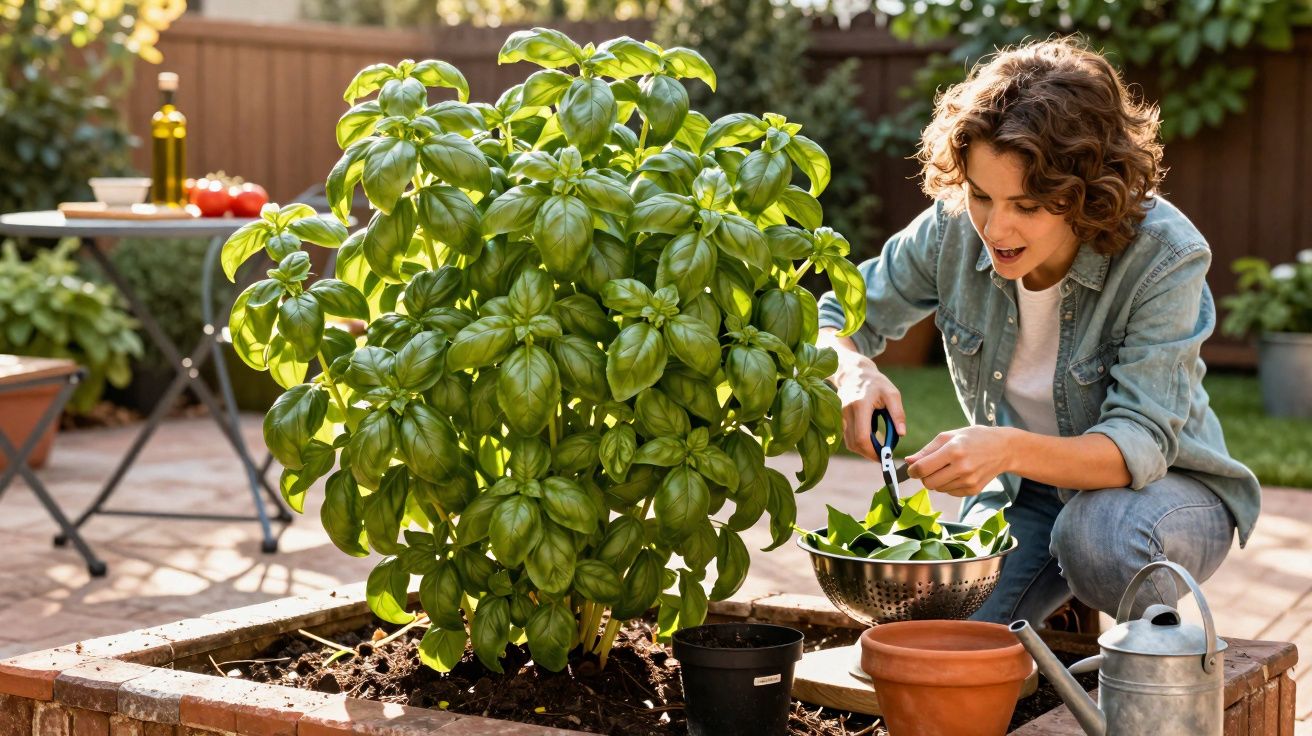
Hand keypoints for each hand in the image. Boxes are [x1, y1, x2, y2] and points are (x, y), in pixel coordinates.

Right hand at [820, 330, 906, 461]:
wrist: (854, 373)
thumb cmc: (876, 383)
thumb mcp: (892, 394)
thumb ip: (898, 414)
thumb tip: (901, 434)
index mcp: (860, 405)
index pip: (861, 436)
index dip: (872, 451)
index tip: (884, 457)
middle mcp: (846, 411)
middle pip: (853, 443)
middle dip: (868, 454)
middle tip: (883, 456)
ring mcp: (839, 416)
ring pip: (848, 443)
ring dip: (863, 450)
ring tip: (878, 447)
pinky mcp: (838, 419)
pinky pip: (847, 437)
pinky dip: (858, 443)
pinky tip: (869, 439)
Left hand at [905, 426, 1014, 496]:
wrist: (1003, 449)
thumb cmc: (974, 438)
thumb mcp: (949, 436)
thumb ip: (927, 450)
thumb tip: (909, 461)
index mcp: (953, 450)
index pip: (923, 468)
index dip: (912, 470)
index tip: (912, 468)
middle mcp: (962, 468)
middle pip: (928, 482)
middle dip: (923, 476)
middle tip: (930, 468)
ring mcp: (969, 481)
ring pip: (938, 489)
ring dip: (936, 480)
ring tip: (947, 468)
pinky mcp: (973, 490)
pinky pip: (949, 492)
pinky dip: (948, 485)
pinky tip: (957, 474)